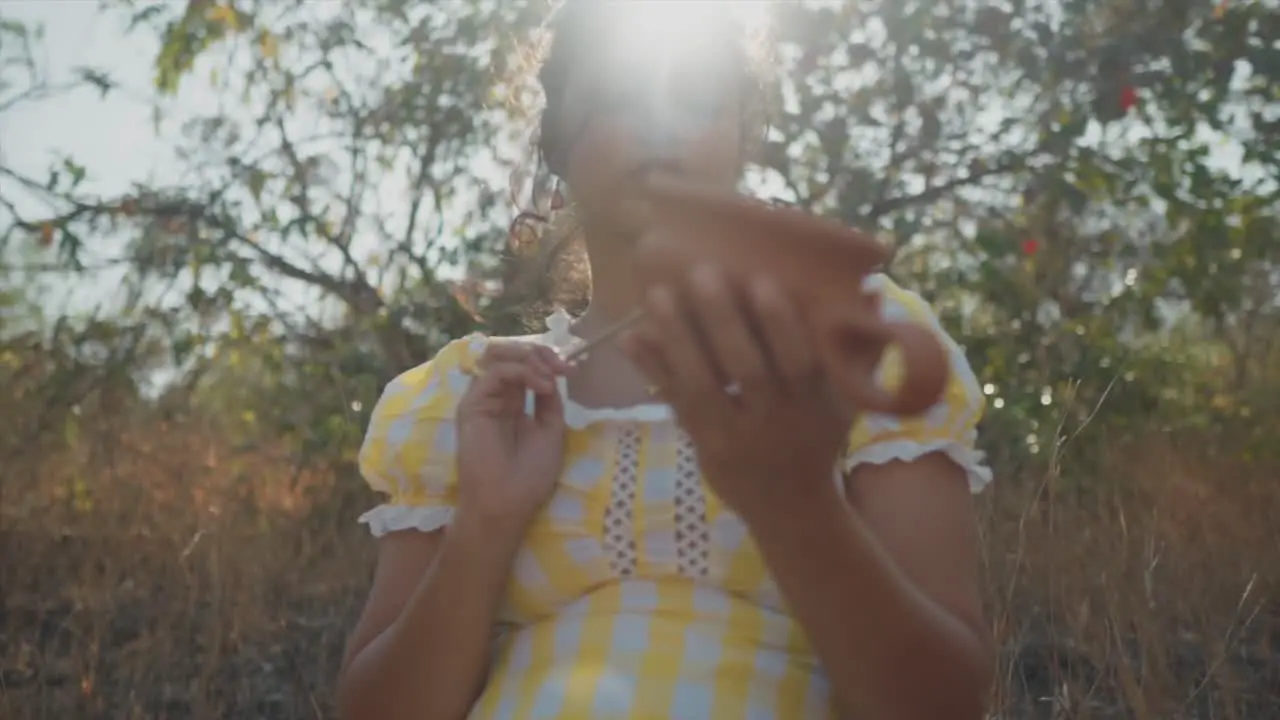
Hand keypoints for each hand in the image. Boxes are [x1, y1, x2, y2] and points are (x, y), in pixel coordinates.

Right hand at [455, 340, 567, 539]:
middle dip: (538, 352)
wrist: (508, 502)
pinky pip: (495, 373)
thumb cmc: (530, 474)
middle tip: (560, 365)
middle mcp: (496, 397)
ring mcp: (482, 399)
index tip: (569, 369)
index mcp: (513, 404)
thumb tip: (552, 374)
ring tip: (549, 374)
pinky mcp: (472, 404)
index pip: (523, 366)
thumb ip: (548, 400)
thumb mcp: (551, 430)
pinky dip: (522, 372)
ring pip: (498, 357)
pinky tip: (541, 386)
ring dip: (529, 358)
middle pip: (509, 355)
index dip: (545, 360)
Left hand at [619, 266, 855, 520]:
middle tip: (701, 272)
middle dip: (722, 319)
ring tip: (658, 294)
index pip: (798, 361)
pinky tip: (632, 336)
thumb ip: (862, 353)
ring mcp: (735, 435)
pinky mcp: (704, 443)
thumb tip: (873, 296)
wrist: (792, 510)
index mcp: (815, 405)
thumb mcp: (849, 403)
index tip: (761, 280)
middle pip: (746, 368)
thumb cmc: (820, 439)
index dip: (779, 323)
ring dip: (678, 337)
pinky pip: (676, 403)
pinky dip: (654, 368)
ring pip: (703, 384)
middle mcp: (775, 420)